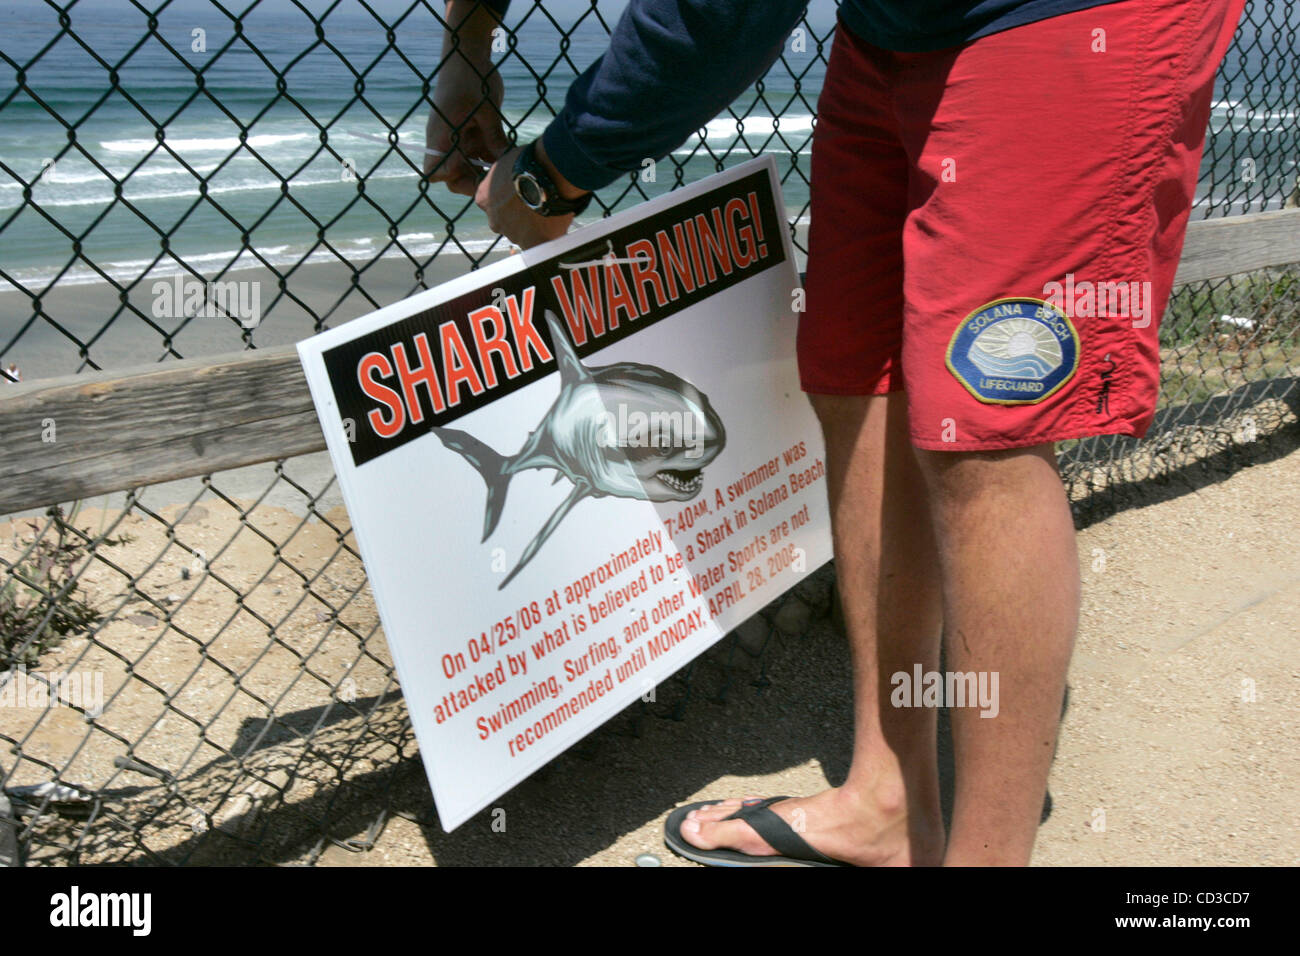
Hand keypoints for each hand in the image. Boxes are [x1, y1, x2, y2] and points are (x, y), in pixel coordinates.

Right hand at [424, 2, 508, 194]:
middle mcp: (448, 142)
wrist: (469, 54)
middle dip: (476, 181)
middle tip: (500, 180)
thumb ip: (493, 138)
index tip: (476, 177)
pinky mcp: (474, 133)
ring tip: (510, 169)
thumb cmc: (470, 78)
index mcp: (442, 137)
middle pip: (456, 176)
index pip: (436, 172)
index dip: (453, 180)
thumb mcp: (486, 110)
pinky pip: (483, 153)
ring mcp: (461, 138)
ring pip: (472, 167)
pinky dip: (496, 157)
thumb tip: (505, 165)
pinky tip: (512, 155)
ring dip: (490, 170)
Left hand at [475, 146, 574, 249]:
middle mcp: (494, 220)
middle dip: (520, 217)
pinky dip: (549, 238)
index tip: (520, 195)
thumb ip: (503, 176)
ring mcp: (513, 234)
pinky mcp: (533, 243)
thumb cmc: (528, 162)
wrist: (546, 174)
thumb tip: (509, 177)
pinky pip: (541, 244)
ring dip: (535, 227)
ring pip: (524, 234)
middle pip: (507, 223)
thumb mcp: (506, 163)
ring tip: (552, 210)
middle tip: (537, 204)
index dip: (508, 201)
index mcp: (484, 199)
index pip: (492, 205)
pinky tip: (558, 226)